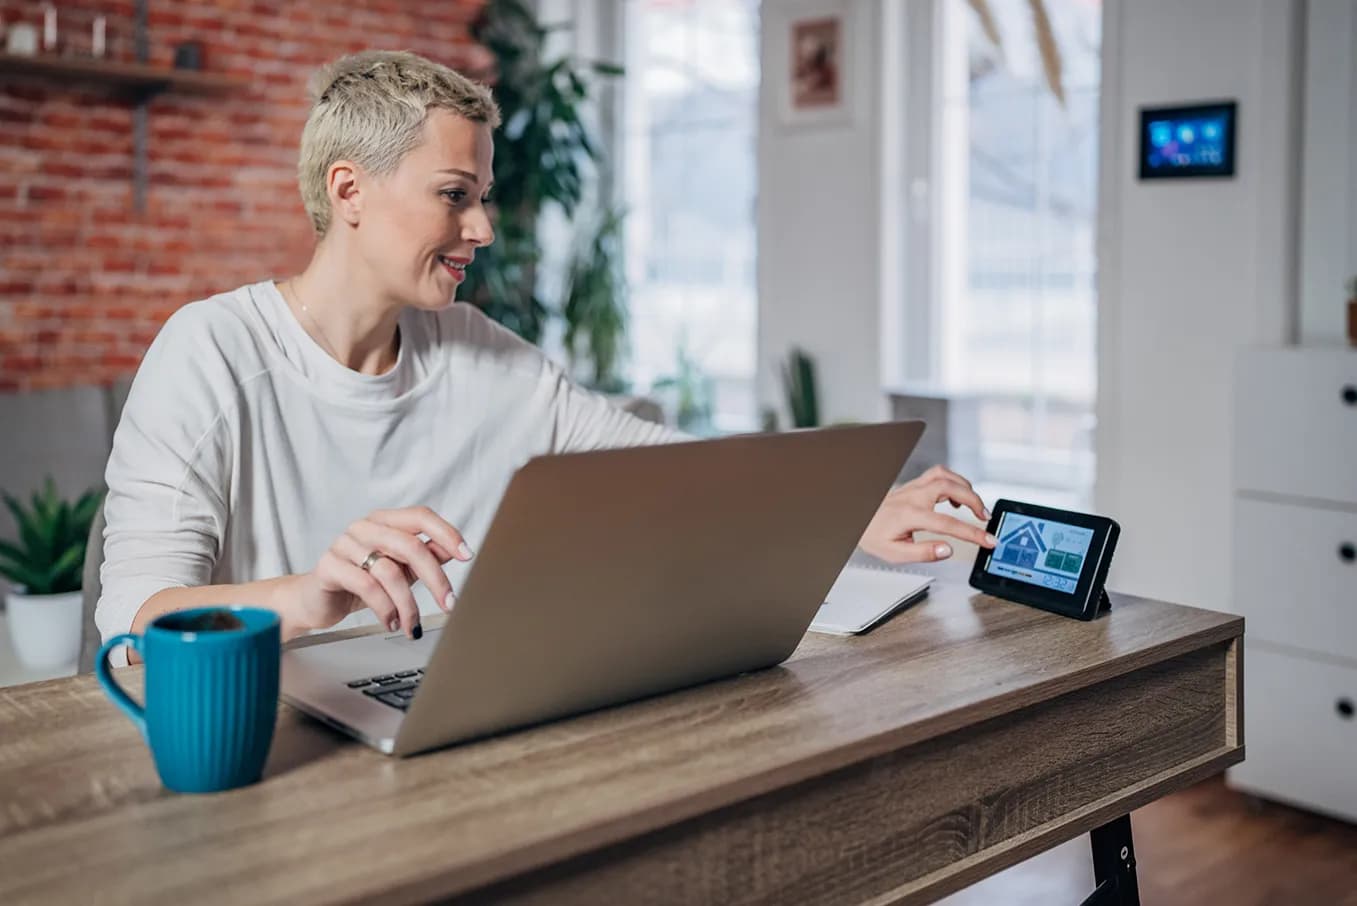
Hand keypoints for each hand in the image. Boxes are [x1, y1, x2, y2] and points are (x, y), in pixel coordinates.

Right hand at [281, 507, 472, 640]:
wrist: (315, 601)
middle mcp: (364, 527)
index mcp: (384, 521)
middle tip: (449, 604)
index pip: (421, 516)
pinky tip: (391, 623)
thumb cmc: (360, 581)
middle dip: (435, 579)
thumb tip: (454, 549)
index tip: (467, 555)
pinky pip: (366, 586)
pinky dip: (385, 609)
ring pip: (390, 571)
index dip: (447, 533)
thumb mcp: (398, 568)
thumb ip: (424, 556)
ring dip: (407, 604)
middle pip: (410, 546)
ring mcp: (344, 544)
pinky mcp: (328, 566)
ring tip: (411, 624)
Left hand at [859, 465, 996, 562]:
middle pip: (950, 487)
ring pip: (945, 475)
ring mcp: (913, 487)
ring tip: (975, 506)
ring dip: (965, 487)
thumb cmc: (874, 536)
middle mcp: (913, 496)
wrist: (858, 520)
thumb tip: (947, 550)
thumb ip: (923, 553)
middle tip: (986, 518)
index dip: (972, 533)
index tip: (988, 540)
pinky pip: (938, 474)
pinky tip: (956, 499)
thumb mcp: (895, 553)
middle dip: (974, 500)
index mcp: (910, 515)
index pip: (947, 523)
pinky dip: (954, 482)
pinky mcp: (914, 485)